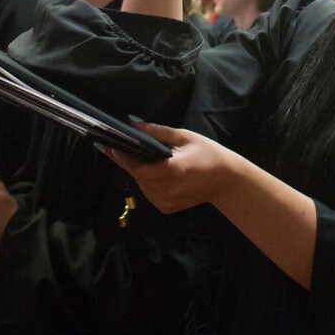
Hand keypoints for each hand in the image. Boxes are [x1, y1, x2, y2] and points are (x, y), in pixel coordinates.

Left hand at [105, 122, 240, 213]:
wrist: (226, 180)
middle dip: (132, 163)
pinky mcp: (167, 209)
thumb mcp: (185, 137)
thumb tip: (133, 125)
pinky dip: (149, 183)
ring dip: (141, 173)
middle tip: (127, 148)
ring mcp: (166, 202)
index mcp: (171, 171)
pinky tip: (157, 173)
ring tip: (147, 160)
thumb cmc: (208, 154)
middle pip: (138, 176)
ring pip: (142, 186)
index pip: (137, 167)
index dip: (122, 157)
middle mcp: (166, 190)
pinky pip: (149, 194)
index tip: (108, 147)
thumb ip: (158, 132)